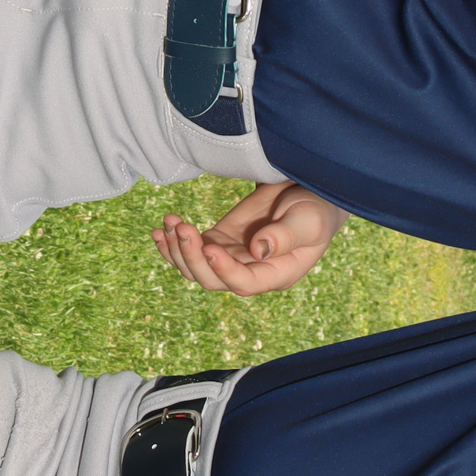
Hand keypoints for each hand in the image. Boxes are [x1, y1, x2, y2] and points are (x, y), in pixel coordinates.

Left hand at [151, 182, 350, 294]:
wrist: (307, 191)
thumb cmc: (315, 208)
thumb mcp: (308, 220)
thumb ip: (286, 236)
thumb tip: (258, 251)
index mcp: (275, 274)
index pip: (244, 284)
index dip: (223, 270)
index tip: (208, 247)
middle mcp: (249, 272)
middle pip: (212, 280)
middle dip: (192, 257)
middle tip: (183, 227)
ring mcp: (231, 258)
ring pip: (195, 268)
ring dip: (177, 249)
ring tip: (169, 223)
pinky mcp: (219, 241)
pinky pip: (191, 251)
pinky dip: (172, 243)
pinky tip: (160, 230)